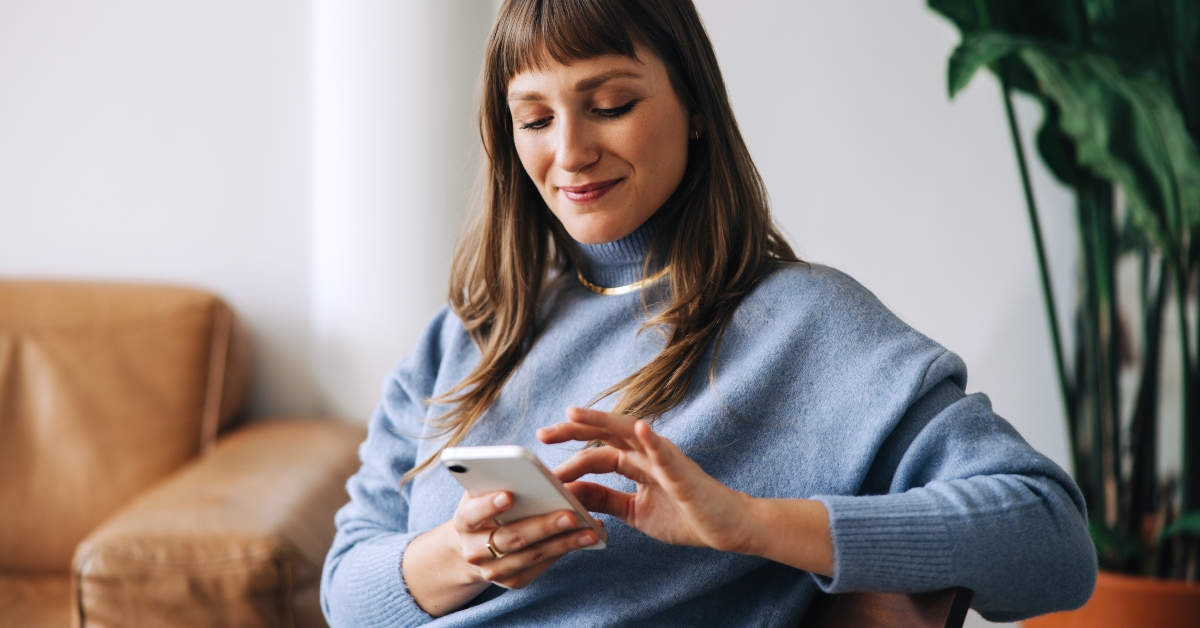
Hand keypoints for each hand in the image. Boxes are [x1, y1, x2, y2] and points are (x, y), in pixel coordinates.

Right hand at [449, 489, 601, 588]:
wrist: (477, 544)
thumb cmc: (486, 506)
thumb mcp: (484, 490)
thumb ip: (498, 480)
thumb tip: (532, 471)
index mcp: (464, 521)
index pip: (472, 514)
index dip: (488, 505)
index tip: (509, 495)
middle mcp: (474, 550)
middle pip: (511, 538)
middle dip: (543, 526)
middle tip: (570, 515)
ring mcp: (493, 570)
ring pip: (532, 555)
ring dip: (564, 543)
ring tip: (589, 530)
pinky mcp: (513, 580)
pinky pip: (541, 566)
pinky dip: (563, 551)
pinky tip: (584, 539)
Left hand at [537, 407, 756, 553]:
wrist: (727, 529)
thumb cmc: (686, 516)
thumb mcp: (635, 511)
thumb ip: (605, 500)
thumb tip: (571, 493)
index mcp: (635, 463)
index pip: (596, 452)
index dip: (569, 455)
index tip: (540, 459)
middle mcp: (648, 453)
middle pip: (605, 434)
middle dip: (574, 430)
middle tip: (542, 432)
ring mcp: (666, 459)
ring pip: (630, 433)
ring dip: (602, 422)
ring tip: (575, 414)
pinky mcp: (684, 473)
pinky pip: (667, 453)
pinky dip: (653, 439)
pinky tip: (640, 428)